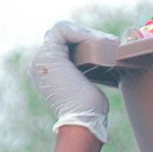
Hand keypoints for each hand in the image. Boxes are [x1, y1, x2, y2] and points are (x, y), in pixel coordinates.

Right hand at [30, 21, 115, 143]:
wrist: (84, 121)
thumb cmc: (91, 112)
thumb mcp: (87, 87)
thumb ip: (85, 73)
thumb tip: (100, 63)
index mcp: (47, 71)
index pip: (62, 44)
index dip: (84, 41)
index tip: (108, 46)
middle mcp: (40, 64)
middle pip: (62, 36)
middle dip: (88, 35)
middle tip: (112, 42)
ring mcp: (41, 59)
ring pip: (63, 31)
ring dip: (88, 34)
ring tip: (109, 41)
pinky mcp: (48, 56)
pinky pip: (63, 31)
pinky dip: (81, 33)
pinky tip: (99, 40)